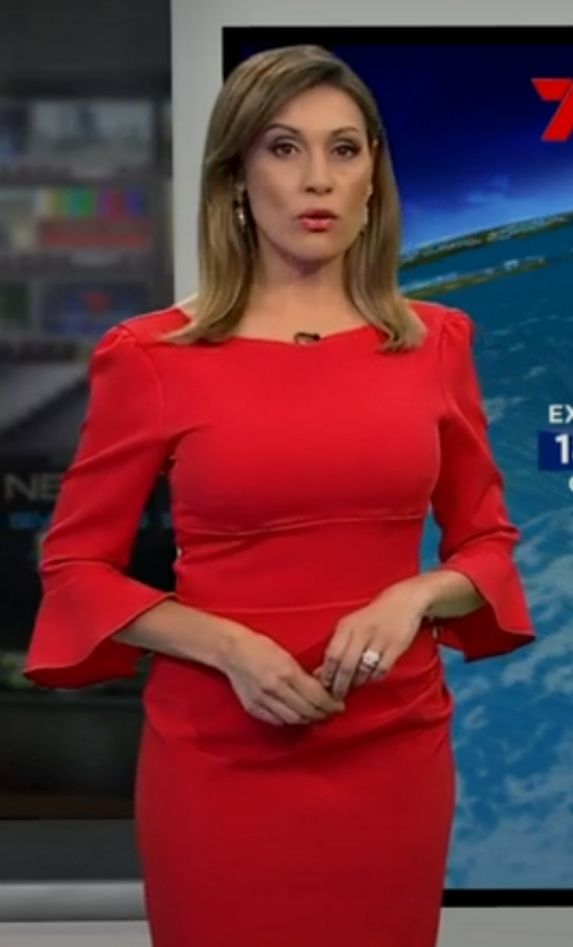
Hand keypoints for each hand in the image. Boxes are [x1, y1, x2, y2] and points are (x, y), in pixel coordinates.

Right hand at [221, 628, 346, 726]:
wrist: (231, 650)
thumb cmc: (260, 646)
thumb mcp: (286, 655)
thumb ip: (303, 675)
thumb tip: (321, 691)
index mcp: (286, 671)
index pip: (316, 697)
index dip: (331, 705)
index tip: (339, 705)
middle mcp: (275, 688)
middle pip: (307, 711)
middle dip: (324, 715)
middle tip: (332, 713)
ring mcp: (262, 700)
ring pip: (294, 719)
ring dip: (309, 720)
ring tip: (318, 717)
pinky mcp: (253, 707)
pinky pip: (277, 721)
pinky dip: (290, 721)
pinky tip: (297, 716)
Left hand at [311, 580, 429, 699]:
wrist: (404, 602)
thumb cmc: (372, 617)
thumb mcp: (351, 626)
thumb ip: (337, 647)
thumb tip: (319, 674)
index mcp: (346, 625)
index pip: (332, 654)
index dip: (326, 674)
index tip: (324, 687)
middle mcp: (361, 631)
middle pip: (346, 665)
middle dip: (340, 685)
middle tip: (337, 696)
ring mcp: (380, 639)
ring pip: (363, 670)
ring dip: (356, 683)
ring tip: (352, 687)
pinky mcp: (396, 646)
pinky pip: (381, 669)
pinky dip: (373, 678)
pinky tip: (369, 678)